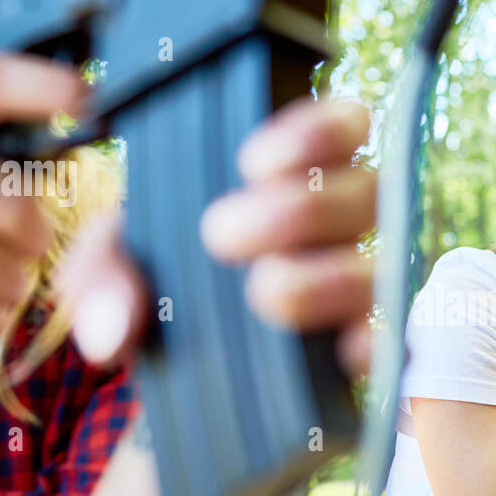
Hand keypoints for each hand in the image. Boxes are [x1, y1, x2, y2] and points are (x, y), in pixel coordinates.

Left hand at [57, 97, 375, 377]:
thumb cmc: (168, 285)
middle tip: (222, 232)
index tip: (252, 161)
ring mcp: (364, 286)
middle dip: (301, 208)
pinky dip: (375, 344)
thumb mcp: (119, 263)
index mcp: (298, 175)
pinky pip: (392, 343)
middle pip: (364, 195)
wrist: (181, 368)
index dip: (314, 132)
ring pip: (378, 266)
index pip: (343, 126)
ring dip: (327, 276)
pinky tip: (343, 350)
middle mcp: (345, 225)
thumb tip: (112, 328)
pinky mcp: (369, 349)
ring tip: (266, 292)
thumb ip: (103, 277)